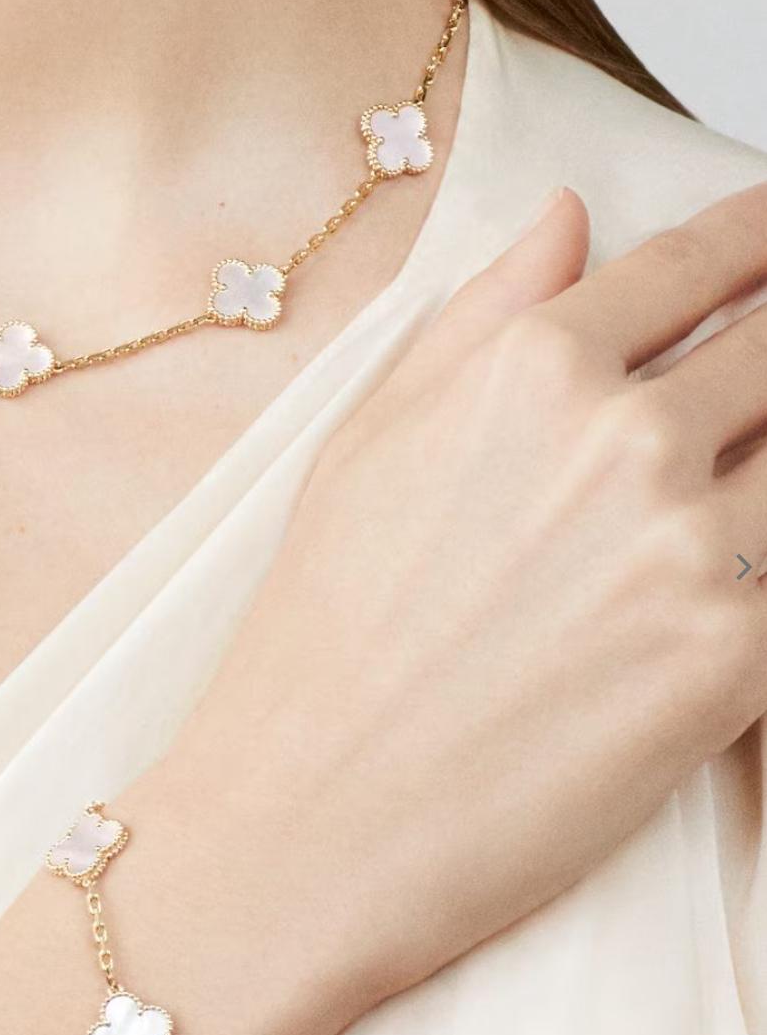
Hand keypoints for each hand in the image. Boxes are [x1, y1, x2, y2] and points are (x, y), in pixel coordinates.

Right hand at [144, 182, 766, 1026]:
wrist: (311, 817)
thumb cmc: (320, 635)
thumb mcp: (365, 441)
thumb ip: (477, 313)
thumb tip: (567, 217)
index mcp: (531, 367)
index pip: (698, 262)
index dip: (758, 237)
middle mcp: (623, 437)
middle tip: (749, 396)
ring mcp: (688, 548)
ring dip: (765, 470)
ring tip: (717, 503)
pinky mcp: (733, 660)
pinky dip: (763, 571)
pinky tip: (716, 585)